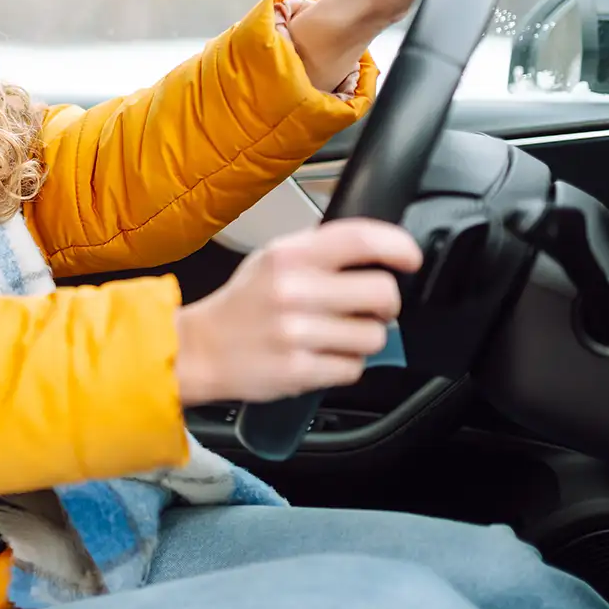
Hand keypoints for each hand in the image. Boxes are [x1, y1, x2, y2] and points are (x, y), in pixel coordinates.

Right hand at [174, 219, 422, 404]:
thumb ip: (319, 251)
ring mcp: (296, 333)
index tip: (409, 259)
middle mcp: (293, 290)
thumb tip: (377, 251)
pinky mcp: (298, 370)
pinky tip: (320, 357)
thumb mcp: (272, 259)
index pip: (361, 239)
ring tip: (333, 337)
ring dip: (362, 340)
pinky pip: (353, 369)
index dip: (399, 247)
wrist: (198, 349)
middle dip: (385, 305)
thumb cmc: (243, 304)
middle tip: (370, 310)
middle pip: (383, 293)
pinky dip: (343, 366)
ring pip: (373, 337)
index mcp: (289, 255)